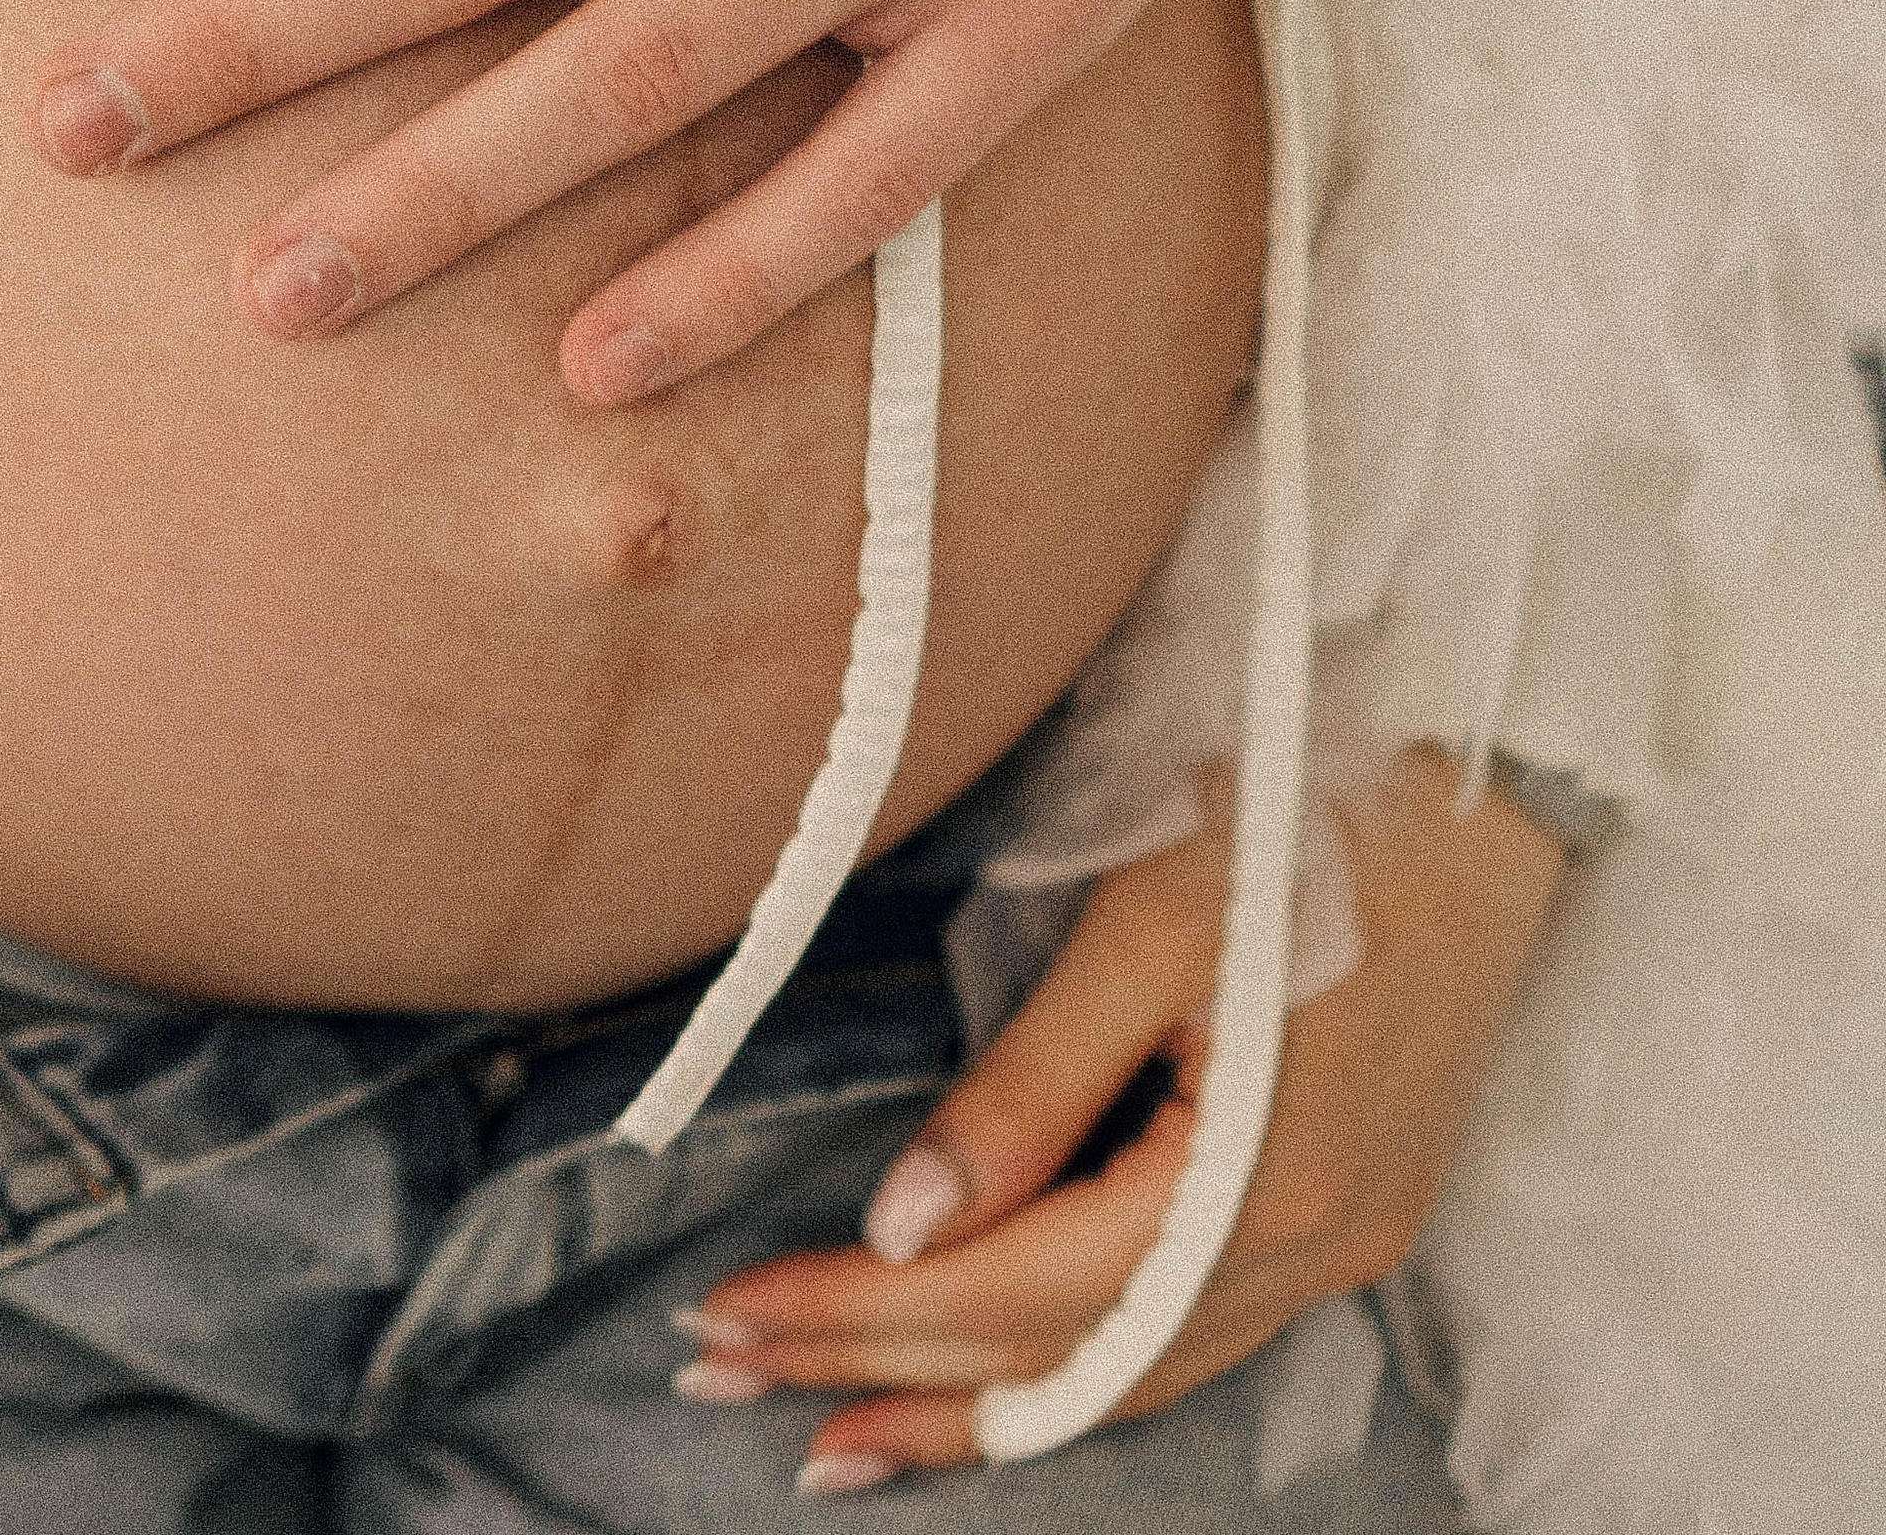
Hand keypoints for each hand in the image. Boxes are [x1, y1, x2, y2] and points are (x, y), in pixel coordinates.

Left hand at [680, 753, 1564, 1487]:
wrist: (1488, 780)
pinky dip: (1069, 1369)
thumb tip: (903, 1230)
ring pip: (1122, 1375)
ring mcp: (1337, 1246)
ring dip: (970, 1404)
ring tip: (829, 1431)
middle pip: (1061, 1358)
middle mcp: (1306, 1251)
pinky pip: (1181, 1339)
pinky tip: (990, 1385)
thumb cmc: (1310, 817)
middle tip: (724, 1374)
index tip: (730, 1314)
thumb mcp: (1148, 925)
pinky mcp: (1343, 1215)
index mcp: (1257, 1184)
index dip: (863, 1312)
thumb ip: (1028, 1087)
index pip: (1016, 1290)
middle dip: (885, 1375)